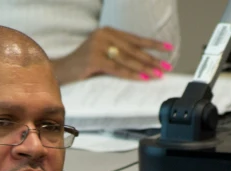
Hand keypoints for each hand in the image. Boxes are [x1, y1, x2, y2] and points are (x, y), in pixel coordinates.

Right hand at [51, 26, 172, 84]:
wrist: (62, 71)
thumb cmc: (83, 66)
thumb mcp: (103, 54)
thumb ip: (119, 53)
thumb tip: (144, 62)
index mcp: (108, 31)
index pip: (135, 38)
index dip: (153, 44)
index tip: (168, 49)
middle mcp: (103, 35)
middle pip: (134, 49)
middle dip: (152, 59)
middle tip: (167, 66)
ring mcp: (98, 46)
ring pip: (128, 59)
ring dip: (145, 68)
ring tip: (159, 74)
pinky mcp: (94, 59)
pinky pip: (118, 69)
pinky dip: (132, 74)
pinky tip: (143, 78)